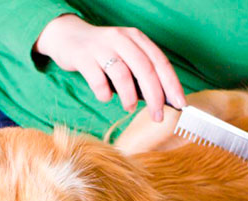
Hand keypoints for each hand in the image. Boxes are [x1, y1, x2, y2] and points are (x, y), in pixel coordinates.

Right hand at [34, 14, 186, 121]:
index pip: (160, 62)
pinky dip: (104, 94)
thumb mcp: (124, 55)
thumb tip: (161, 101)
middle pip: (145, 69)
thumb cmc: (102, 53)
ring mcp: (101, 47)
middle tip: (157, 116)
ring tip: (129, 108)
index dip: (172, 85)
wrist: (67, 36)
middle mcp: (121, 39)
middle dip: (155, 96)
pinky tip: (106, 97)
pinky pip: (98, 80)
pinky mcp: (83, 56)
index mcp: (136, 38)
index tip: (181, 105)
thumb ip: (140, 73)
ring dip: (129, 96)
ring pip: (123, 74)